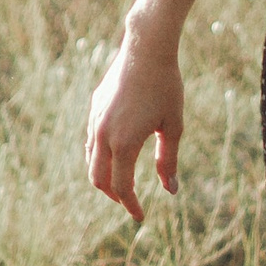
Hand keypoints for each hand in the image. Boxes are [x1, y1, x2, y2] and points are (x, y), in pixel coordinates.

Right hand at [86, 32, 182, 222]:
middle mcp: (103, 135)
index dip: (131, 205)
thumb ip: (168, 161)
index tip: (141, 216)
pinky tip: (115, 153)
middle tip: (130, 202)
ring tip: (122, 180)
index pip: (122, 187)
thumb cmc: (166, 87)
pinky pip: (91, 140)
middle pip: (99, 179)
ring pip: (92, 160)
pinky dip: (100, 156)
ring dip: (105, 176)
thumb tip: (170, 190)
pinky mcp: (95, 107)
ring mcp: (95, 120)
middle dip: (114, 195)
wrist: (145, 49)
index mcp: (124, 143)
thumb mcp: (173, 126)